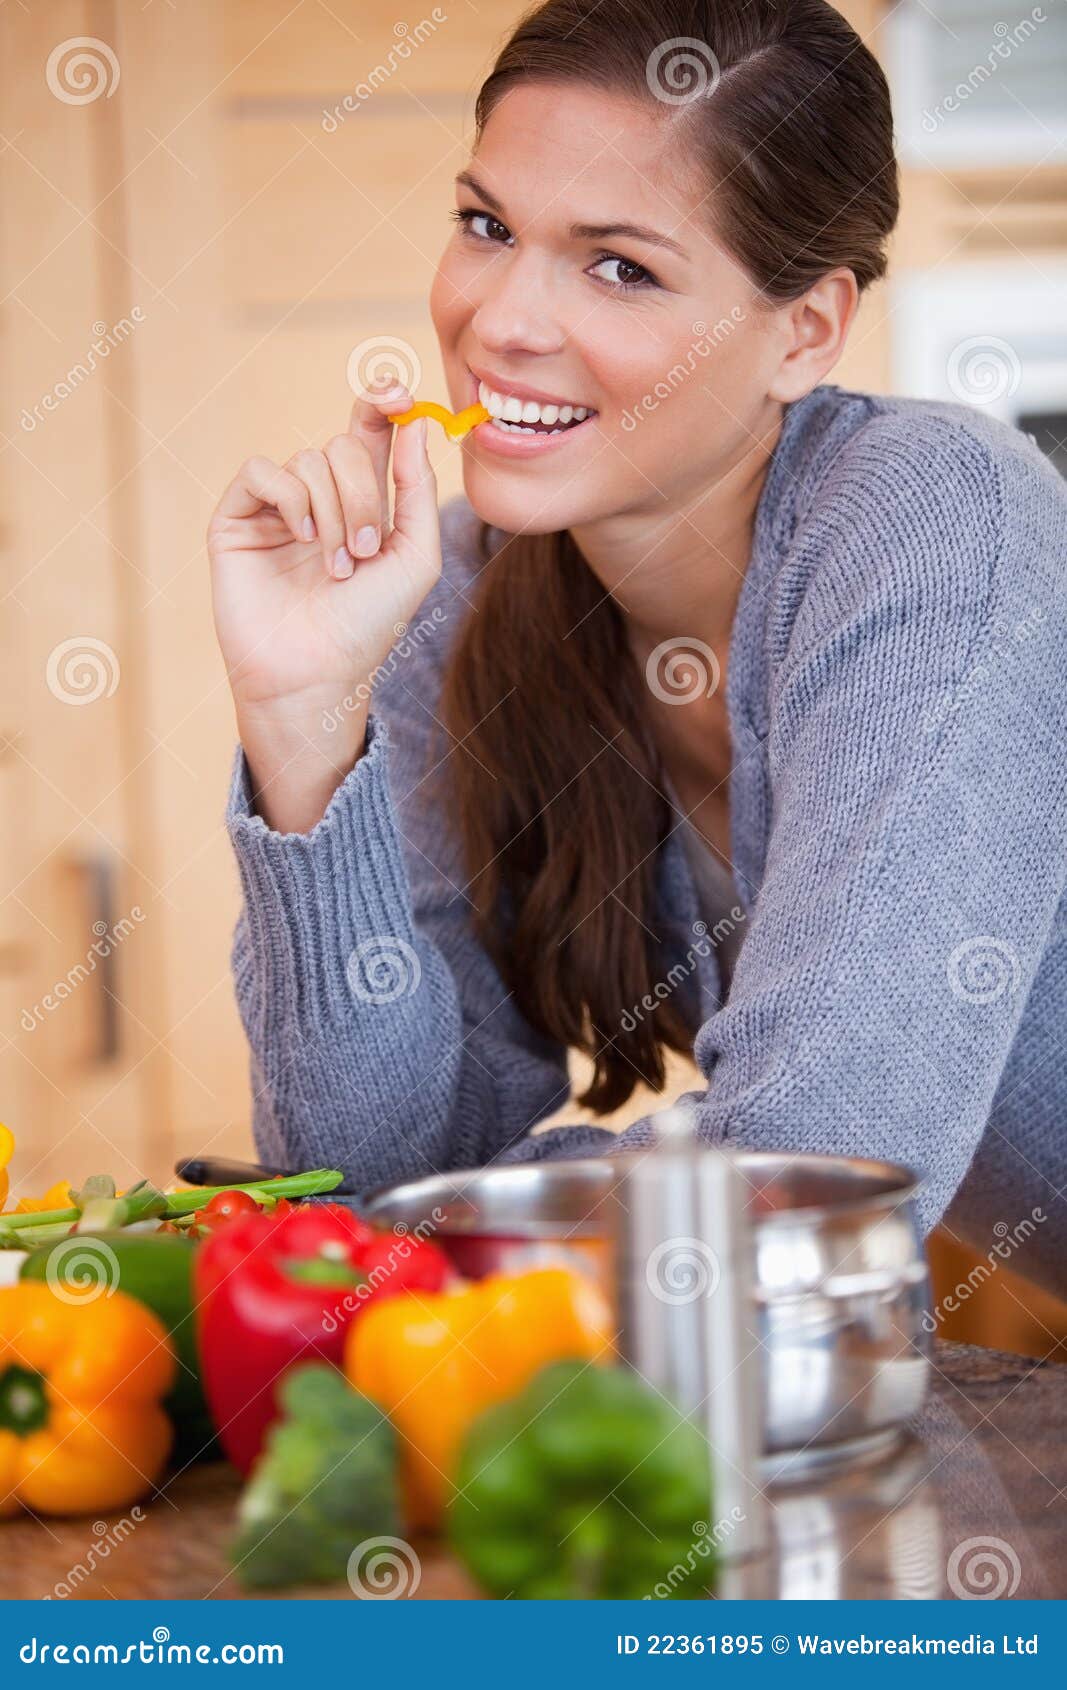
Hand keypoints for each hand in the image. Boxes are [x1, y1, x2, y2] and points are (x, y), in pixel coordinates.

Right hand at [207, 383, 439, 827]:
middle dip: (365, 493)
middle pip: (345, 445)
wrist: (316, 674)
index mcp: (364, 501)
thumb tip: (415, 423)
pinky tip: (300, 539)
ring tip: (335, 567)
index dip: (384, 404)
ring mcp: (277, 507)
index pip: (371, 432)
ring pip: (310, 460)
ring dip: (334, 512)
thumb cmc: (369, 625)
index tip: (400, 396)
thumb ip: (419, 489)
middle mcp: (320, 498)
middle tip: (367, 551)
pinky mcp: (238, 518)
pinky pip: (264, 471)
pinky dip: (290, 498)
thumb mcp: (415, 557)